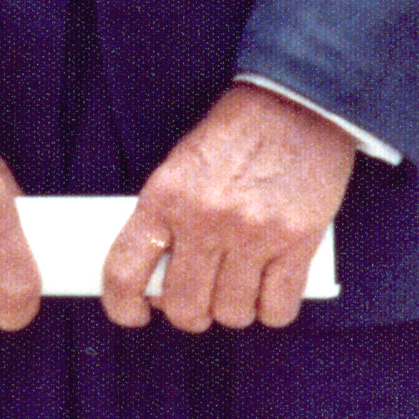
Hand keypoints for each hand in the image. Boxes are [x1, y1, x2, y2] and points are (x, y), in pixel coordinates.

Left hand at [100, 82, 355, 332]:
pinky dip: (272, 310)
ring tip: (239, 286)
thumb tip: (158, 278)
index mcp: (164, 197)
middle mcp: (203, 220)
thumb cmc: (235, 137)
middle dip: (188, 313)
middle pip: (183, 307)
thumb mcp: (181, 167)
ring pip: (231, 314)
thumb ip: (168, 217)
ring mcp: (252, 234)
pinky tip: (270, 291)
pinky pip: (277, 309)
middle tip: (199, 297)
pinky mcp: (296, 243)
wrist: (294, 105)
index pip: (124, 271)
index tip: (134, 313)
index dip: (122, 305)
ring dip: (233, 309)